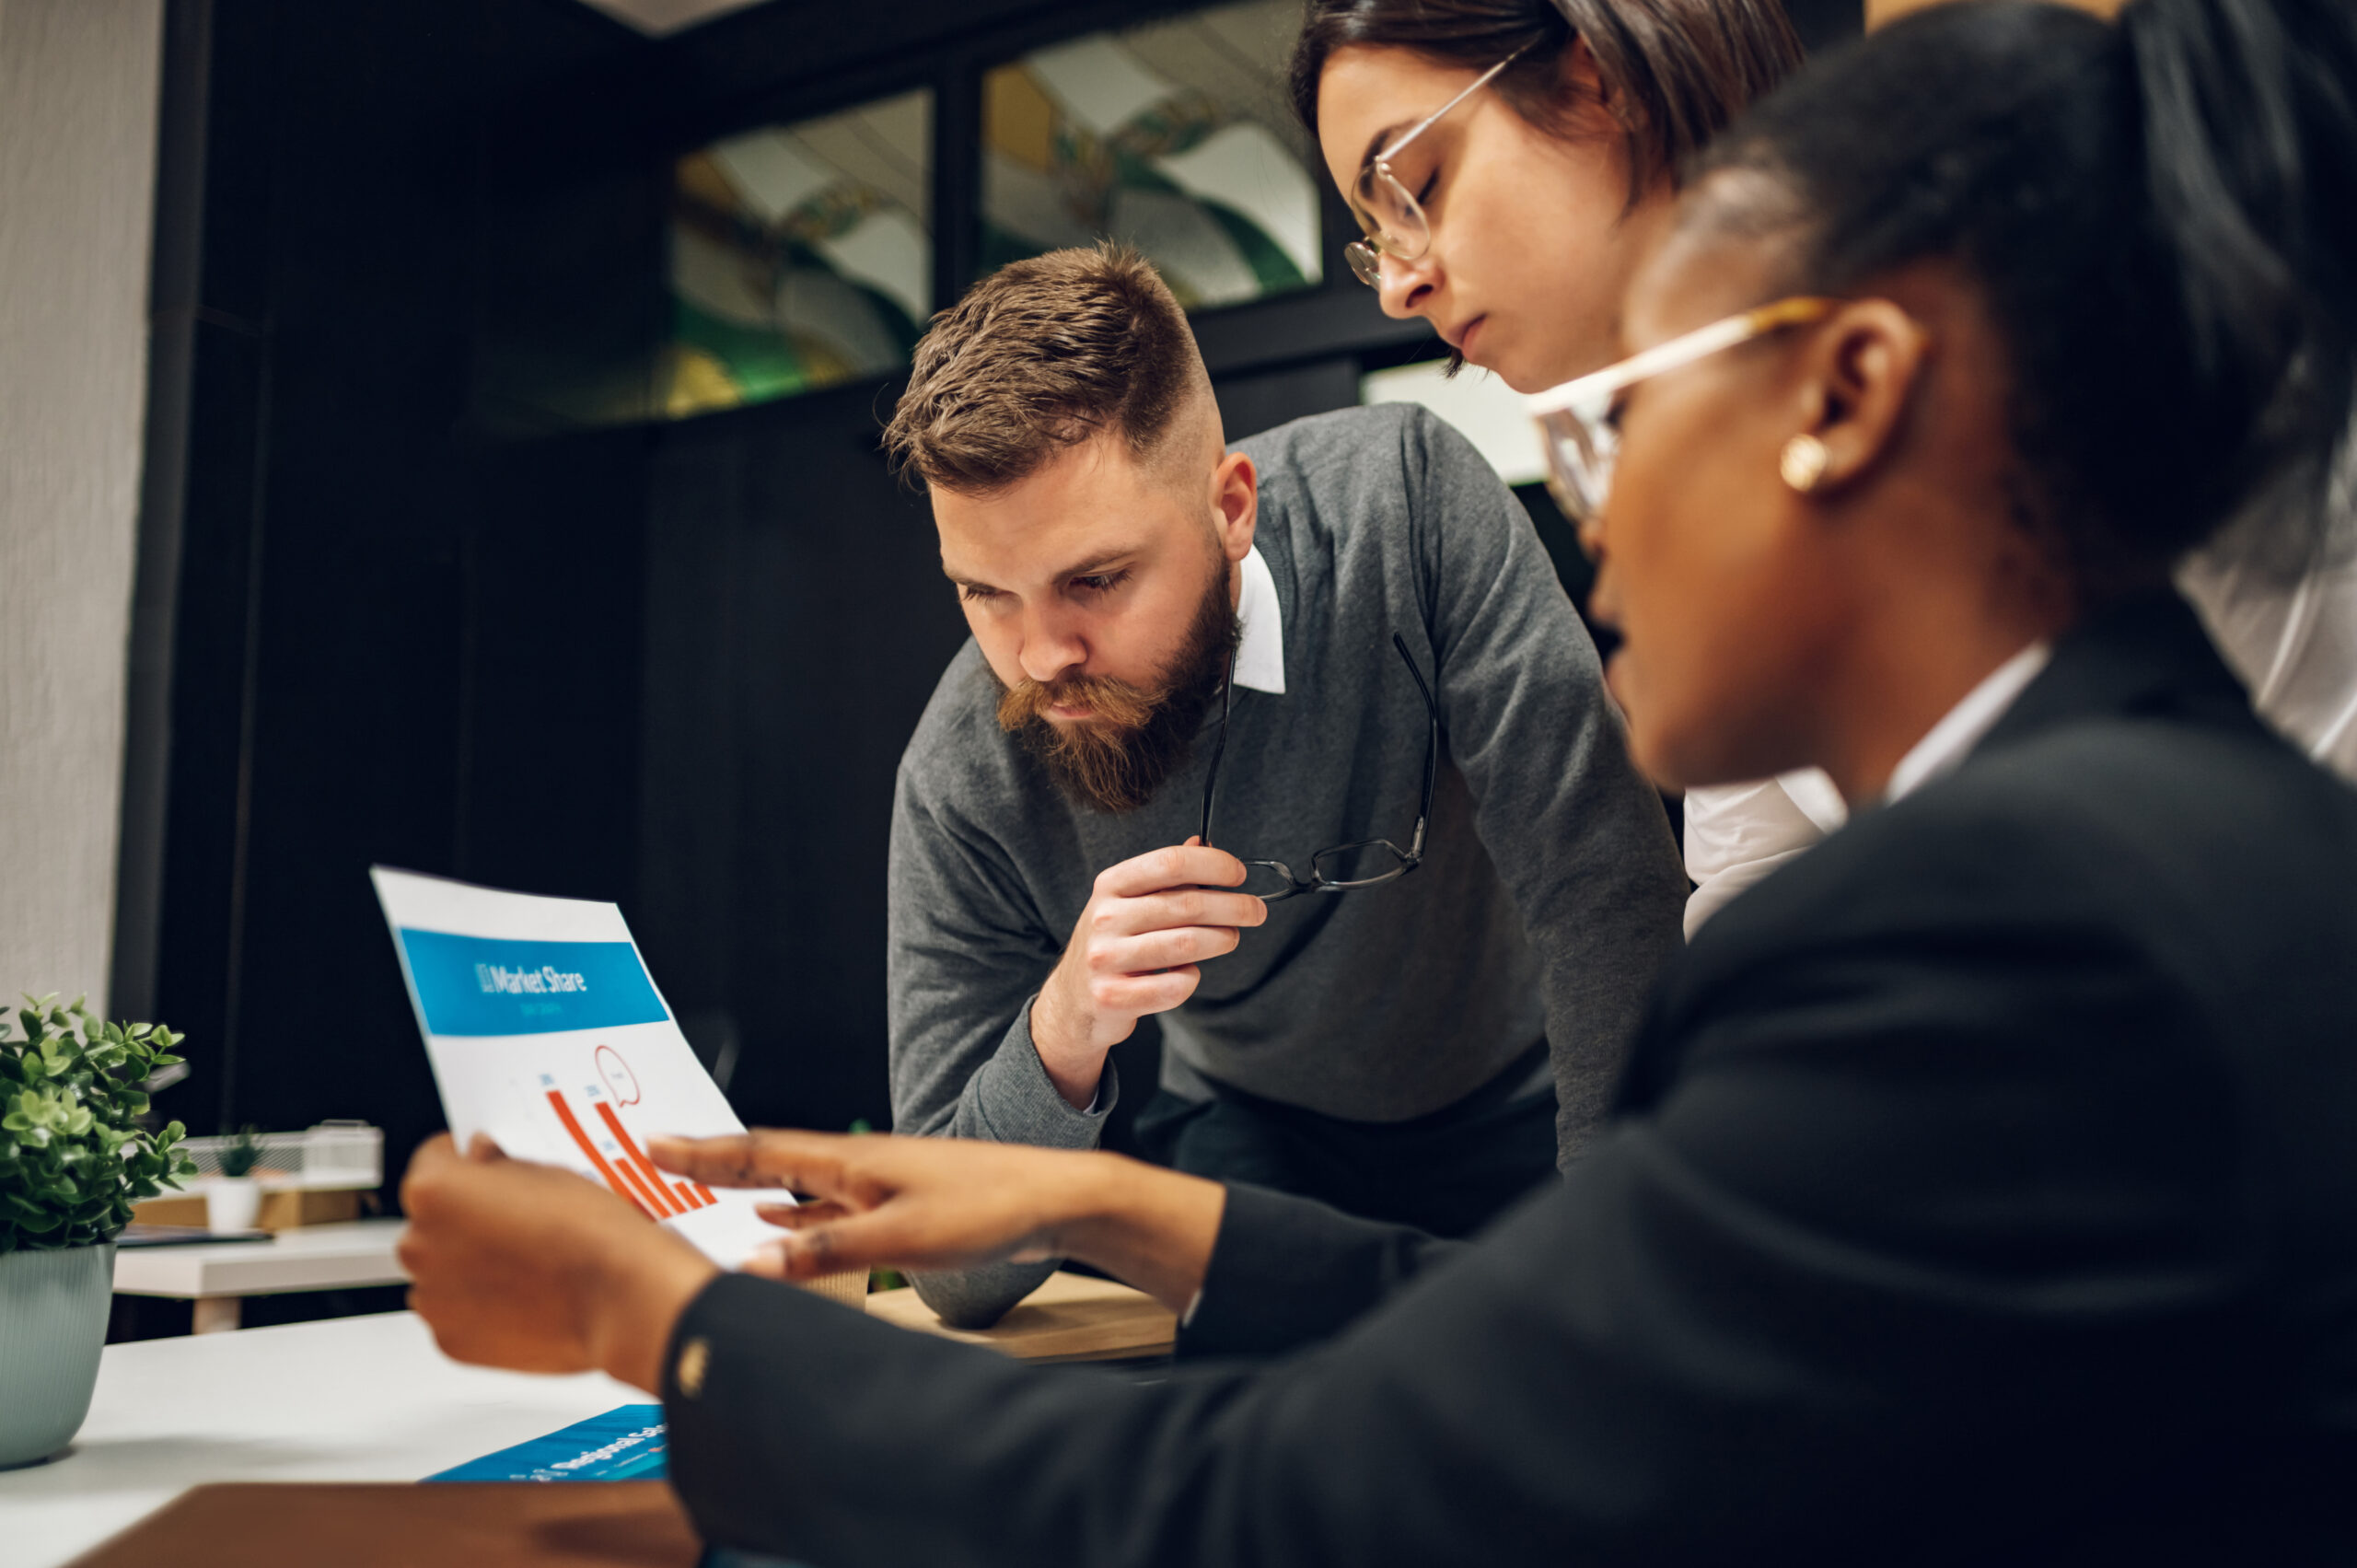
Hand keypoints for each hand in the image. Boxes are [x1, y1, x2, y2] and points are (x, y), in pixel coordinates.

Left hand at [398, 1134, 716, 1392]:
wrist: (620, 1297)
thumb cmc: (589, 1233)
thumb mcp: (545, 1171)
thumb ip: (498, 1166)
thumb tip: (483, 1163)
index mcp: (436, 1192)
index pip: (430, 1160)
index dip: (462, 1160)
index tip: (480, 1167)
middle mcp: (421, 1245)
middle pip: (430, 1222)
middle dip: (461, 1219)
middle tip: (511, 1221)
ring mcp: (434, 1298)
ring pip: (440, 1272)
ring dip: (467, 1266)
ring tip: (523, 1264)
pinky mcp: (451, 1341)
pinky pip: (455, 1314)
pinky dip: (479, 1307)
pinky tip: (523, 1296)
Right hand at [649, 1130, 1224, 1314]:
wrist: (1056, 1199)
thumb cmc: (987, 1208)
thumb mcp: (900, 1238)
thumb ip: (823, 1253)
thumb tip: (745, 1262)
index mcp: (850, 1162)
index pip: (758, 1154)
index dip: (701, 1153)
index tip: (648, 1142)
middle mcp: (857, 1164)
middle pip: (768, 1160)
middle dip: (712, 1161)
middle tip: (659, 1156)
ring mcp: (878, 1183)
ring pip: (795, 1183)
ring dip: (747, 1186)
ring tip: (703, 1187)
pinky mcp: (900, 1205)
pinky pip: (825, 1206)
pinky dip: (791, 1213)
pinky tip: (777, 1225)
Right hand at [1031, 838, 1266, 1107]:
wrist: (1072, 1002)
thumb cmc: (1111, 944)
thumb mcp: (1127, 902)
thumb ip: (1164, 874)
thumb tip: (1201, 843)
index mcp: (1110, 885)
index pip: (1171, 863)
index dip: (1213, 865)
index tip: (1239, 875)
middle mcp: (1104, 918)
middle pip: (1187, 905)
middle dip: (1234, 906)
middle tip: (1256, 911)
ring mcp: (1105, 959)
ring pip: (1186, 945)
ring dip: (1221, 940)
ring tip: (1230, 938)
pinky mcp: (1113, 998)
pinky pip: (1174, 986)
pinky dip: (1191, 978)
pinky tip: (1187, 973)